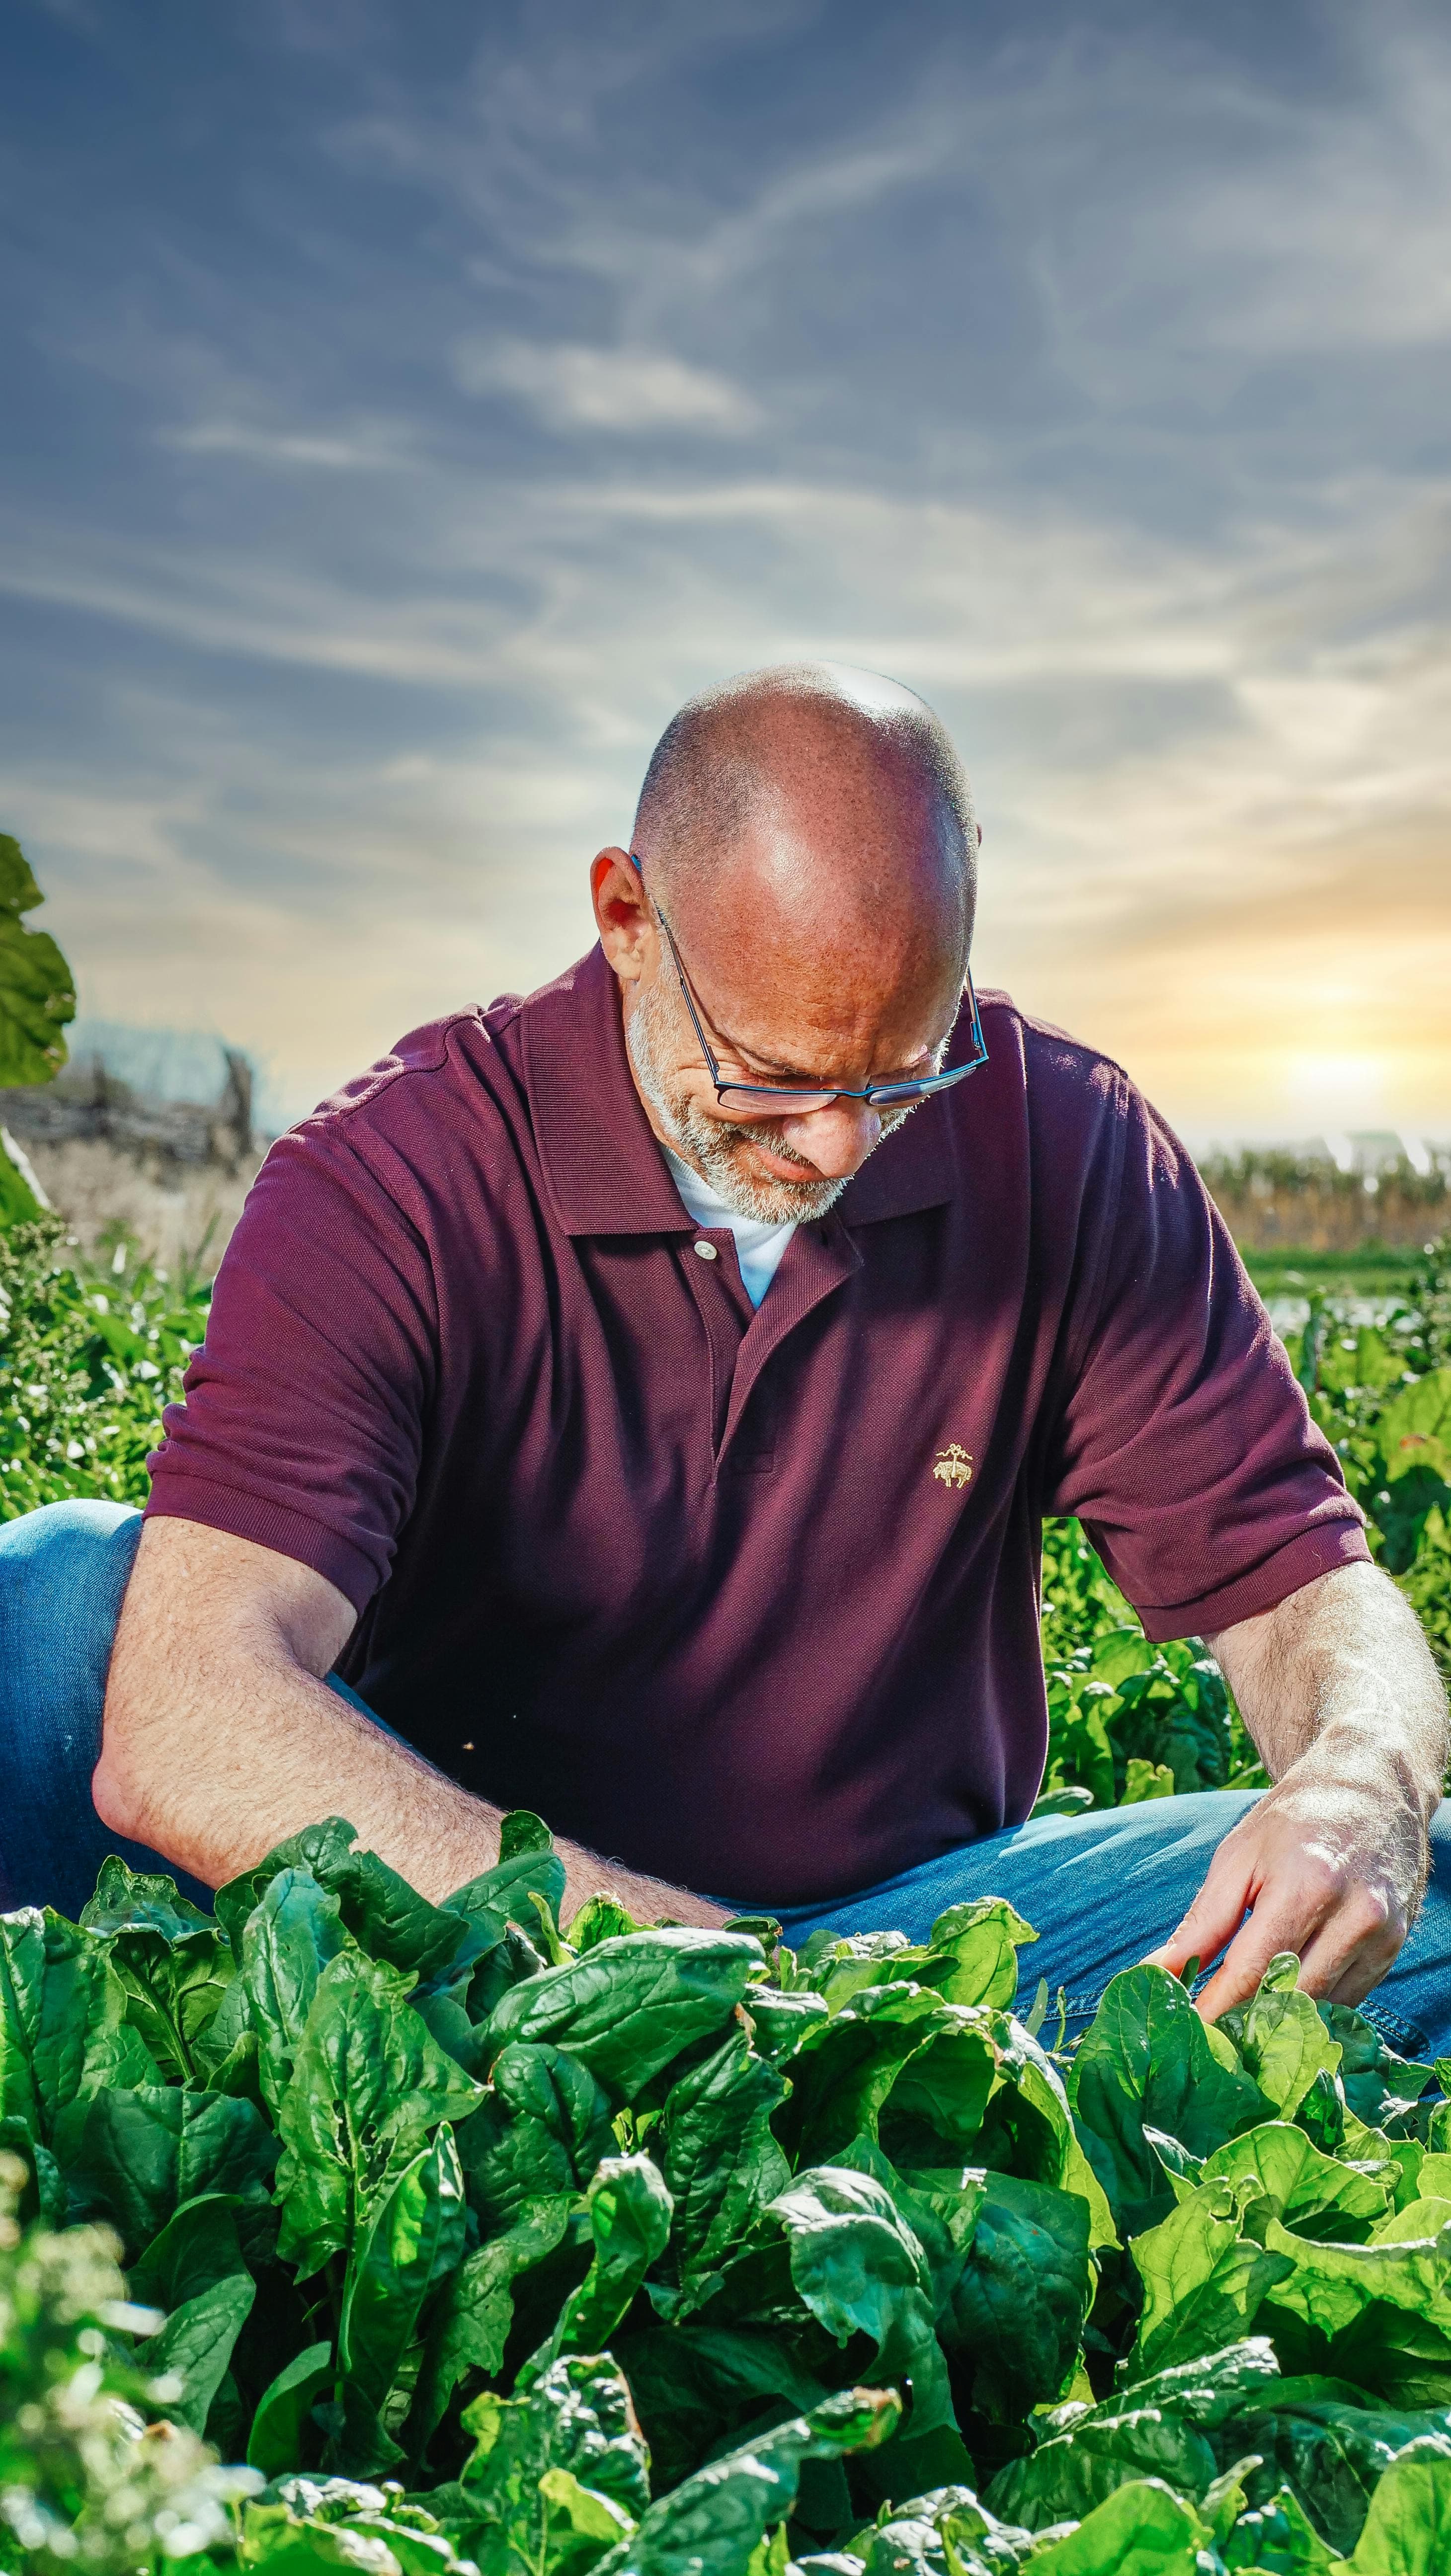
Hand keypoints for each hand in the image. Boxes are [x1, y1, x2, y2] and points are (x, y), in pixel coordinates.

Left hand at [1144, 1748, 1430, 2020]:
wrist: (1369, 1790)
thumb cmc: (1293, 1822)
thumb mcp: (1238, 1860)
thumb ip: (1201, 1924)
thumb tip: (1158, 1973)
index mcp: (1306, 1886)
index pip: (1253, 1972)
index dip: (1216, 2010)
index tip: (1187, 2032)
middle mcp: (1353, 1915)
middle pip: (1291, 1999)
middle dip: (1245, 2023)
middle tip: (1210, 2038)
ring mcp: (1381, 1935)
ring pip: (1321, 2008)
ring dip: (1279, 2022)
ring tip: (1241, 2021)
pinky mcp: (1394, 1949)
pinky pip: (1347, 1999)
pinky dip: (1311, 2006)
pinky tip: (1285, 1999)